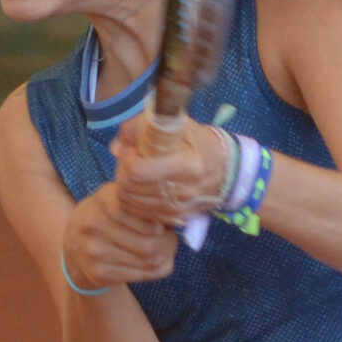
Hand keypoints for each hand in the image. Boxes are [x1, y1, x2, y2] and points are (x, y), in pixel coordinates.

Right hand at [63, 183, 178, 287]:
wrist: (74, 244)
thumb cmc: (109, 217)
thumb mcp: (122, 200)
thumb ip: (146, 204)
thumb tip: (177, 221)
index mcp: (103, 199)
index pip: (141, 213)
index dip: (159, 222)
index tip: (162, 225)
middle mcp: (93, 224)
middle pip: (149, 242)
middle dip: (167, 244)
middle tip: (169, 240)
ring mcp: (94, 251)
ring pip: (149, 261)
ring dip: (164, 257)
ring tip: (162, 250)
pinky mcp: (99, 273)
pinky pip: (141, 275)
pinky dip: (154, 270)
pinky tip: (150, 263)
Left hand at [110, 114, 225, 223]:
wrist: (225, 167)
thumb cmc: (196, 141)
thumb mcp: (173, 123)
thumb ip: (139, 128)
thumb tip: (117, 148)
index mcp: (185, 164)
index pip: (137, 171)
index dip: (127, 159)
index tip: (133, 151)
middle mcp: (183, 190)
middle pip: (130, 189)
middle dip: (123, 173)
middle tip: (131, 162)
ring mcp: (179, 208)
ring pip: (132, 204)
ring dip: (127, 188)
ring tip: (137, 174)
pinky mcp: (176, 218)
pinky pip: (142, 215)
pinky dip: (136, 202)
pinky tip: (143, 188)